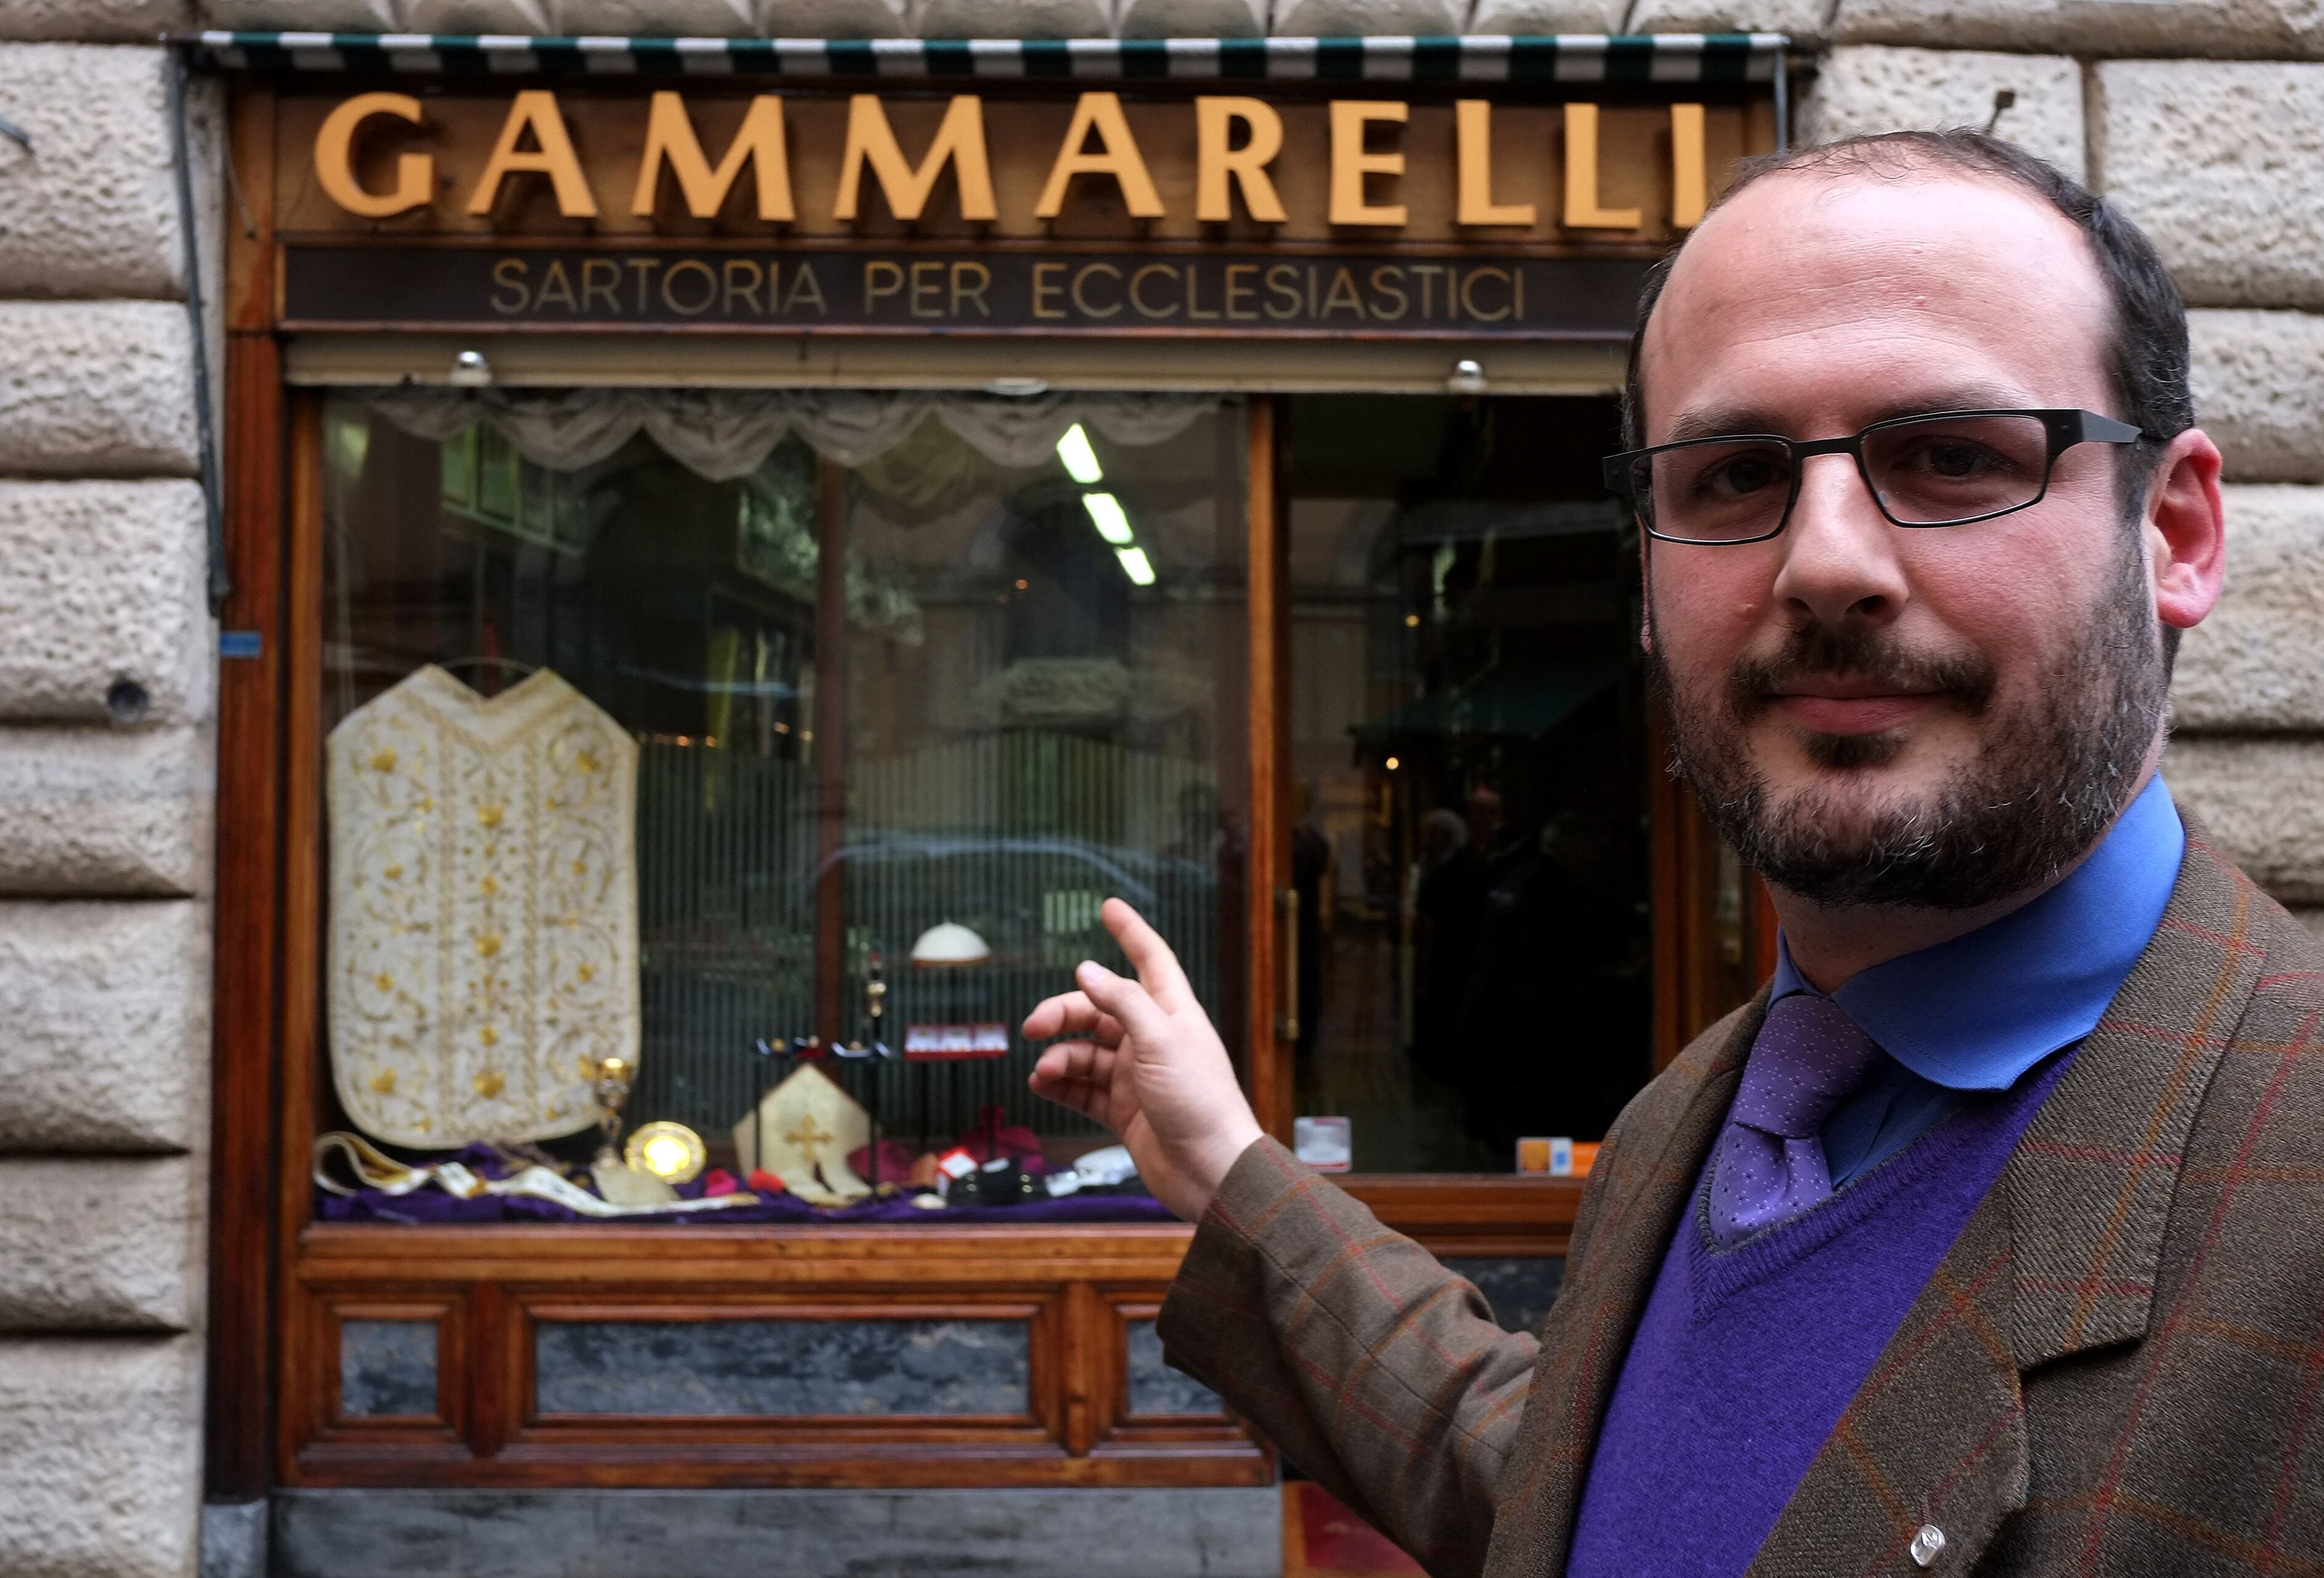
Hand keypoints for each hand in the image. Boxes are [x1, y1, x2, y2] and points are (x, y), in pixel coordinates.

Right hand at [1024, 898, 1264, 1221]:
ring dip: (1059, 1056)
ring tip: (1043, 1070)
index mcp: (1172, 1014)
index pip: (1150, 960)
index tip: (1109, 906)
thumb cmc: (1199, 1102)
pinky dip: (1060, 1084)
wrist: (1211, 1173)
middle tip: (1034, 1026)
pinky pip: (1082, 1089)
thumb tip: (1085, 970)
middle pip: (1099, 1010)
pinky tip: (1043, 1085)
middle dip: (1064, 1013)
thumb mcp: (1160, 1041)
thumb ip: (1121, 1002)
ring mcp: (1136, 1077)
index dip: (1131, 932)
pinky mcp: (1124, 1111)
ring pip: (1085, 1052)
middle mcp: (1153, 1041)